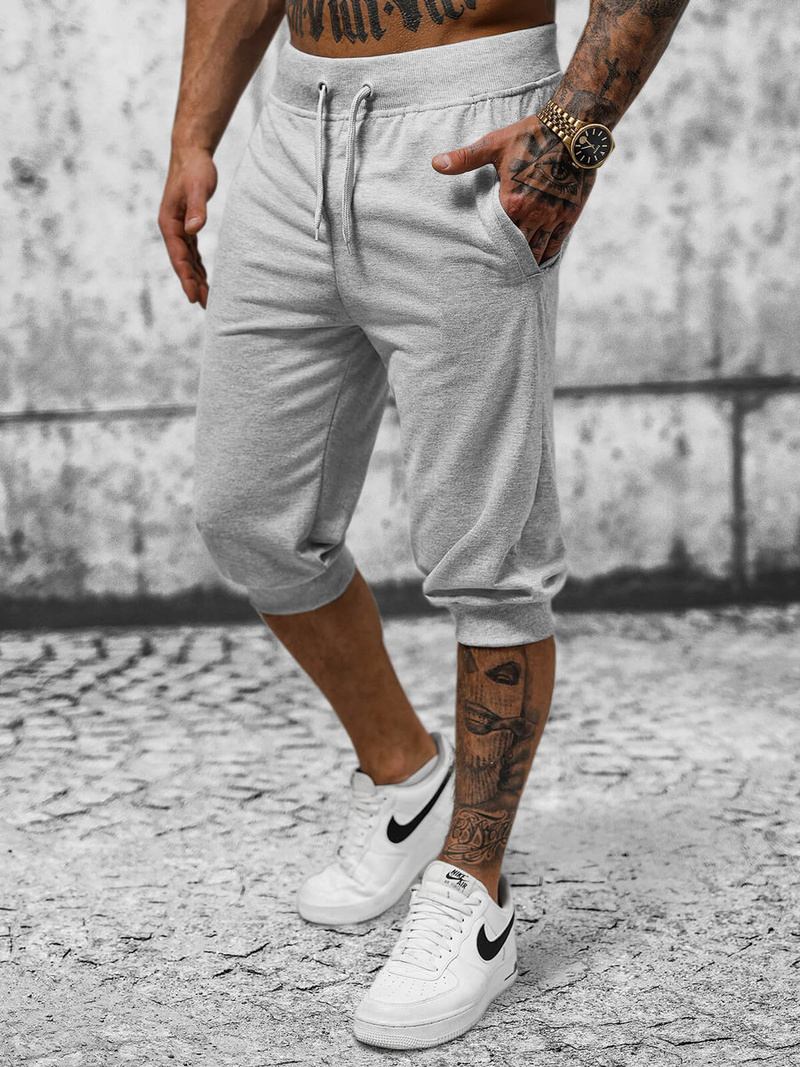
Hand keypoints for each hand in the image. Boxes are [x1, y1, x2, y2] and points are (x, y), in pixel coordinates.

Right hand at [158, 147, 217, 307]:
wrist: (190, 153)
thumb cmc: (195, 169)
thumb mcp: (198, 187)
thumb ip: (197, 208)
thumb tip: (194, 230)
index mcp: (169, 223)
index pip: (178, 257)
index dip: (186, 278)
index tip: (194, 297)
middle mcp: (172, 228)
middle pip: (182, 263)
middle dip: (193, 285)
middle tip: (206, 305)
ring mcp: (179, 228)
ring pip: (188, 260)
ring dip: (196, 278)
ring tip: (208, 299)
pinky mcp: (188, 225)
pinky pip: (192, 252)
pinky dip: (198, 266)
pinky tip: (205, 278)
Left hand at [432, 116, 595, 263]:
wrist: (572, 129)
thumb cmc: (530, 135)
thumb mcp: (493, 145)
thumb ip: (464, 159)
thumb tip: (435, 163)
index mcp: (511, 202)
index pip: (497, 236)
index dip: (492, 246)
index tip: (486, 254)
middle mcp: (532, 214)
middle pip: (517, 248)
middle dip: (509, 257)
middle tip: (501, 266)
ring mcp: (552, 216)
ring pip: (538, 251)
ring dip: (528, 259)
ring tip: (519, 266)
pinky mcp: (570, 214)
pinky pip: (557, 243)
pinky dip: (547, 253)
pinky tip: (540, 258)